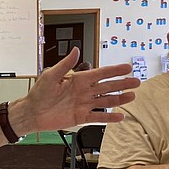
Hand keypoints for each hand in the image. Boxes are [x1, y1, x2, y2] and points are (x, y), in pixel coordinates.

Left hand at [12, 47, 139, 132]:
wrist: (32, 113)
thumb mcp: (51, 75)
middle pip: (107, 87)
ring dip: (119, 99)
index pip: (100, 74)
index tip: (127, 67)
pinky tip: (120, 116)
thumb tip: (76, 50)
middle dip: (122, 84)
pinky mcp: (80, 117)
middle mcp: (83, 91)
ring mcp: (83, 104)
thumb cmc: (39, 93)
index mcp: (78, 79)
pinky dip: (109, 117)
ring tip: (132, 96)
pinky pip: (97, 117)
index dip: (114, 71)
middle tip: (137, 81)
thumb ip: (65, 64)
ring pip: (105, 101)